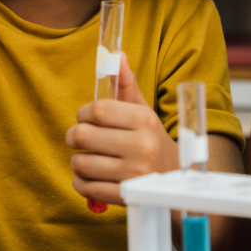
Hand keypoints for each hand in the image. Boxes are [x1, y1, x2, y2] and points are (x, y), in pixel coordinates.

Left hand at [66, 53, 178, 205]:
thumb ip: (125, 83)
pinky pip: (85, 188)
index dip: (83, 113)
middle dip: (74, 136)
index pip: (97, 110)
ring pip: (80, 163)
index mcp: (145, 120)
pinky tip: (92, 177)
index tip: (87, 118)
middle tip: (81, 139)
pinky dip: (81, 183)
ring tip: (89, 159)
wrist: (175, 181)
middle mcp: (142, 146)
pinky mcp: (125, 197)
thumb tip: (115, 53)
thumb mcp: (143, 111)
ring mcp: (134, 174)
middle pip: (82, 135)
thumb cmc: (151, 141)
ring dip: (78, 161)